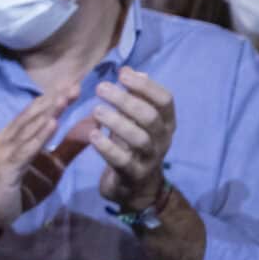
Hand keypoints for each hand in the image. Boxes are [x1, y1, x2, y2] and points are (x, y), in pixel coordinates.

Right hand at [0, 82, 81, 231]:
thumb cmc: (20, 187)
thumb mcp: (52, 165)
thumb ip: (69, 146)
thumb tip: (93, 125)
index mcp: (18, 133)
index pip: (40, 110)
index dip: (58, 96)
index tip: (78, 81)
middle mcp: (10, 136)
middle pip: (35, 113)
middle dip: (55, 98)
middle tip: (76, 82)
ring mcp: (6, 150)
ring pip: (30, 127)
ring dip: (48, 112)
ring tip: (66, 97)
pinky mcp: (7, 167)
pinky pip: (26, 149)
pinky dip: (39, 136)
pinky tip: (52, 124)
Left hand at [92, 69, 176, 210]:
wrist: (136, 190)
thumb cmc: (134, 148)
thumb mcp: (136, 122)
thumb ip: (135, 97)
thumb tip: (129, 69)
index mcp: (166, 123)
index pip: (165, 100)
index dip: (145, 86)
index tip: (122, 74)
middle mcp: (162, 139)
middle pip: (150, 116)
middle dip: (126, 100)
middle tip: (101, 88)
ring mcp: (150, 159)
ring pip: (139, 138)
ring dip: (117, 122)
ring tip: (96, 110)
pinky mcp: (133, 175)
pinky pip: (122, 160)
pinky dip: (107, 147)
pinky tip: (92, 134)